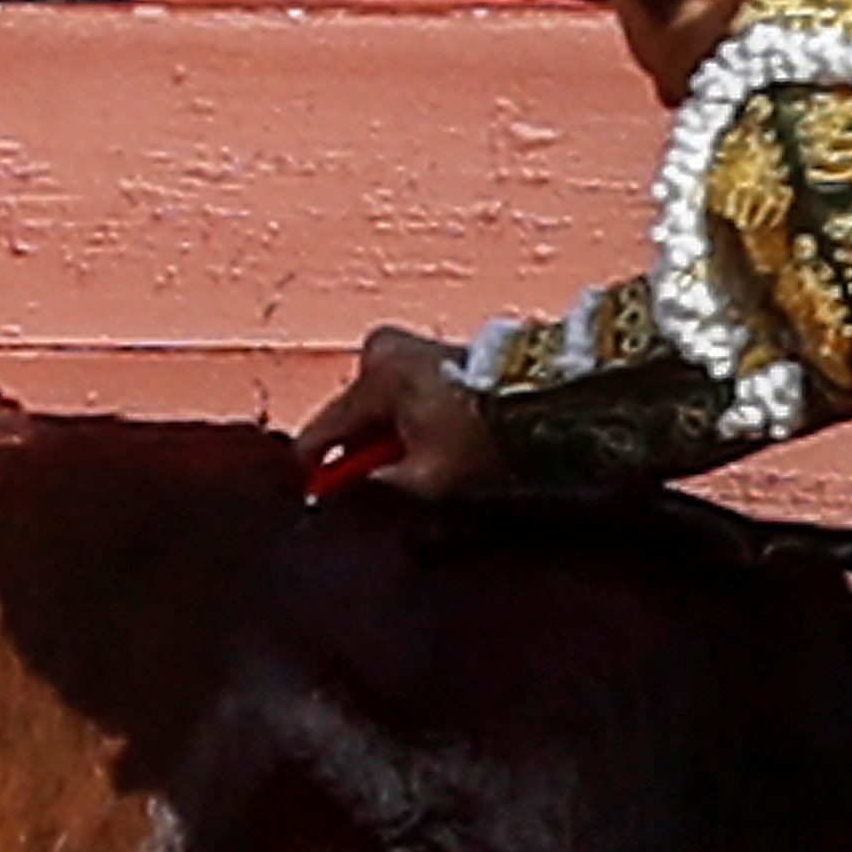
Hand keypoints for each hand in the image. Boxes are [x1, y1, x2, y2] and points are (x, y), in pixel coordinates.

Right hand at [297, 327, 506, 499]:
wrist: (545, 398)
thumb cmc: (484, 432)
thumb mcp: (425, 479)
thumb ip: (376, 492)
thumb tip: (347, 503)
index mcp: (374, 376)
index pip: (323, 430)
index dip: (312, 471)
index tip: (306, 497)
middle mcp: (384, 351)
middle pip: (351, 419)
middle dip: (356, 457)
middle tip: (365, 493)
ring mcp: (411, 347)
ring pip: (377, 410)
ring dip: (384, 443)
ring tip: (406, 474)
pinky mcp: (434, 353)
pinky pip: (402, 399)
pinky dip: (406, 426)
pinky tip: (423, 451)